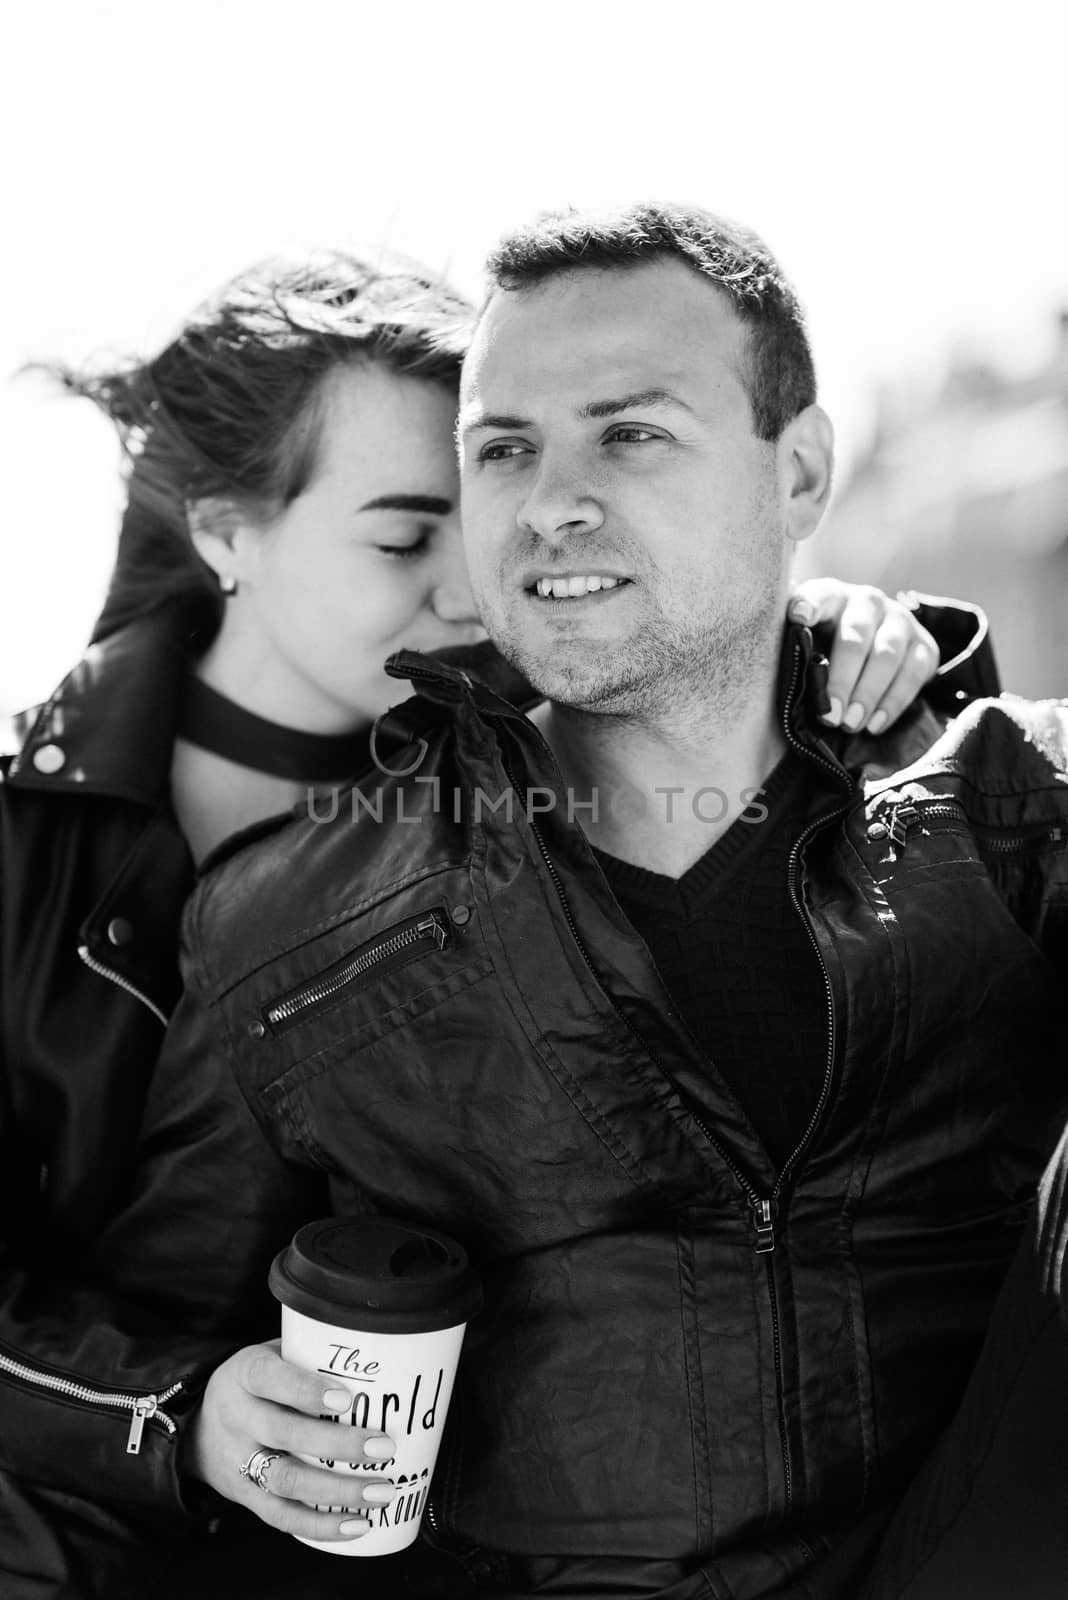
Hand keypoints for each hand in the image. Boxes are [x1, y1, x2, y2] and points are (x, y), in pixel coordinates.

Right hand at [182, 1341, 397, 1542]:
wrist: (197, 1425)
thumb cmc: (258, 1383)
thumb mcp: (273, 1355)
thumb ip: (311, 1356)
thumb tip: (380, 1359)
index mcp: (246, 1373)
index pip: (270, 1378)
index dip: (306, 1391)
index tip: (346, 1400)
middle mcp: (237, 1417)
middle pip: (284, 1434)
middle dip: (338, 1445)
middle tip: (383, 1448)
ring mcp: (238, 1461)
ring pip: (285, 1480)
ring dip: (337, 1490)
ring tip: (381, 1493)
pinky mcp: (243, 1496)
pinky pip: (280, 1515)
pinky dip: (320, 1524)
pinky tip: (357, 1524)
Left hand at [788, 579, 938, 734]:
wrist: (875, 648)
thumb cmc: (825, 649)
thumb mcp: (806, 643)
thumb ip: (794, 652)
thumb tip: (778, 688)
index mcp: (831, 596)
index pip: (819, 596)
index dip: (808, 604)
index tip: (797, 618)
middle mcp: (867, 602)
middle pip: (856, 636)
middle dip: (842, 679)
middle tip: (830, 715)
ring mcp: (900, 621)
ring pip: (888, 655)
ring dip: (868, 694)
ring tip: (851, 724)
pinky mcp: (924, 645)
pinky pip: (914, 673)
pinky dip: (894, 703)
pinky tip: (875, 725)